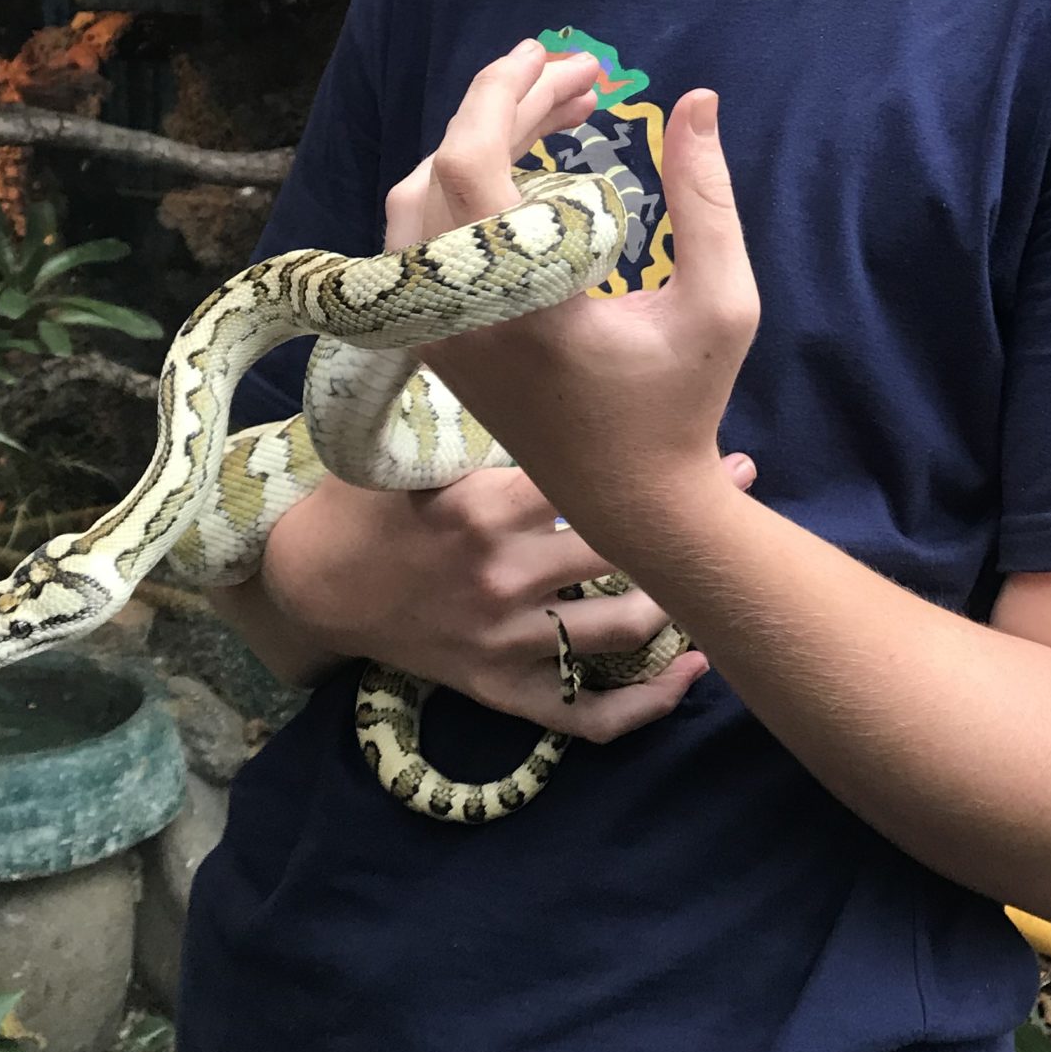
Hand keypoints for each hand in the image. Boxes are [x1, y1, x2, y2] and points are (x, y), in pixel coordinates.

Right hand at [261, 454, 756, 735]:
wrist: (312, 587)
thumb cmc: (367, 503)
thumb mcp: (412, 447)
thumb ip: (478, 415)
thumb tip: (537, 335)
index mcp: (482, 510)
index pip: (589, 481)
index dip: (655, 459)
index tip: (705, 434)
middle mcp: (502, 578)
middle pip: (621, 553)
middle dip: (686, 522)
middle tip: (738, 482)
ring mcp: (504, 642)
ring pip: (620, 631)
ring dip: (680, 605)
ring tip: (720, 569)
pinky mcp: (500, 689)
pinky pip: (584, 715)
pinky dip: (643, 705)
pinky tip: (691, 675)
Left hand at [409, 40, 761, 551]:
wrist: (631, 499)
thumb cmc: (681, 404)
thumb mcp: (723, 304)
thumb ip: (709, 201)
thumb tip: (700, 100)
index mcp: (517, 302)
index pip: (469, 165)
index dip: (501, 94)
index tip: (553, 55)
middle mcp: (456, 313)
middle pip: (442, 168)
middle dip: (507, 105)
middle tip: (580, 76)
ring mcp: (434, 329)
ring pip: (419, 201)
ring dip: (480, 142)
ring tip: (559, 111)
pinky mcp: (434, 339)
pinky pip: (422, 241)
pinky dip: (464, 189)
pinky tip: (529, 167)